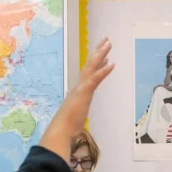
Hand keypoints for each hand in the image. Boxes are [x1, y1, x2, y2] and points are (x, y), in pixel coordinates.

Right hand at [40, 40, 114, 155]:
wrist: (60, 130)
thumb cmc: (66, 127)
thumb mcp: (75, 116)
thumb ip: (77, 111)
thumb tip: (76, 117)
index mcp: (77, 91)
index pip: (87, 73)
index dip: (95, 62)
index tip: (102, 53)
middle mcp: (78, 86)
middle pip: (89, 65)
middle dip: (98, 52)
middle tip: (106, 41)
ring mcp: (81, 88)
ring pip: (91, 67)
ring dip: (100, 54)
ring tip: (108, 44)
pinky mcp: (83, 93)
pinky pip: (95, 79)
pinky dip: (103, 71)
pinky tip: (111, 64)